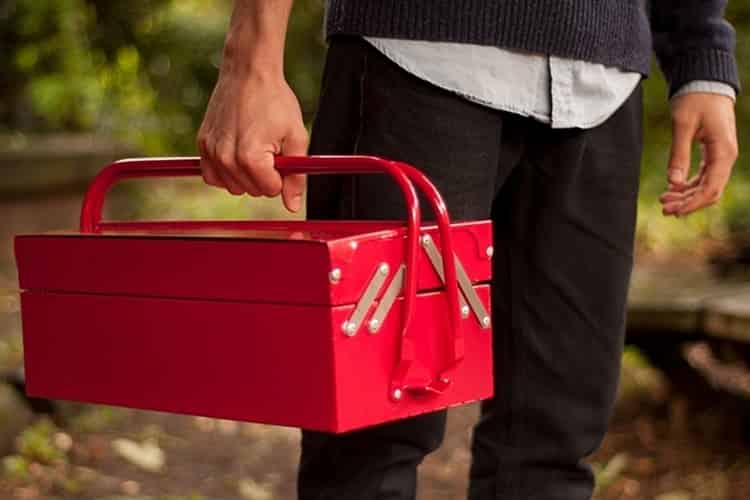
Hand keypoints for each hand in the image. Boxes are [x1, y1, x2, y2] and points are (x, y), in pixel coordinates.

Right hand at [197, 70, 307, 211]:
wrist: (248, 72)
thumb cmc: (275, 101)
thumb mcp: (296, 137)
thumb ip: (296, 176)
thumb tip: (292, 206)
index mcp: (251, 158)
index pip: (271, 190)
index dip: (281, 174)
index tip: (281, 152)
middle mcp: (226, 158)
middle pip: (252, 191)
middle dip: (265, 175)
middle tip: (268, 146)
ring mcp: (210, 151)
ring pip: (233, 187)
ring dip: (246, 175)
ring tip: (253, 147)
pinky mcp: (202, 144)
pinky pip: (213, 176)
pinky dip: (225, 172)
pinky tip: (237, 155)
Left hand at [660, 93, 737, 216]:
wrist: (705, 81)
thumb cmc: (695, 99)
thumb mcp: (683, 125)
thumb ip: (679, 153)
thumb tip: (673, 182)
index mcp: (724, 151)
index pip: (711, 188)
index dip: (693, 203)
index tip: (674, 211)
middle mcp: (726, 156)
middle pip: (710, 191)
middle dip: (688, 203)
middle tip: (663, 208)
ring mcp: (721, 155)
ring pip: (706, 185)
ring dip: (687, 196)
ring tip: (663, 201)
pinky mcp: (713, 153)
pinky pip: (703, 176)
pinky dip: (688, 185)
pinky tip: (672, 189)